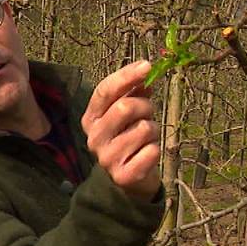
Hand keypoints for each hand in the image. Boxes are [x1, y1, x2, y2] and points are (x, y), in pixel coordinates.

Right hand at [81, 60, 160, 200]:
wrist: (130, 179)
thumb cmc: (130, 138)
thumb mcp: (130, 112)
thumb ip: (134, 91)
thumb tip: (145, 72)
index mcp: (91, 118)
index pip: (104, 91)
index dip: (126, 76)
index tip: (147, 65)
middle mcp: (94, 138)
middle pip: (125, 107)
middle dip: (145, 106)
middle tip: (149, 113)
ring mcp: (106, 159)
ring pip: (143, 129)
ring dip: (153, 130)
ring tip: (147, 138)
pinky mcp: (122, 176)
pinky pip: (151, 152)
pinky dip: (155, 150)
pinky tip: (147, 155)